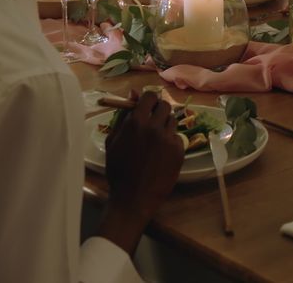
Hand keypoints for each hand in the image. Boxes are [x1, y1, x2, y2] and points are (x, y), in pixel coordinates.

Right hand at [104, 89, 183, 220]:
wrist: (134, 197)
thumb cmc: (118, 169)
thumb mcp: (113, 140)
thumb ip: (123, 116)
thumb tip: (133, 94)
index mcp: (136, 122)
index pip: (150, 96)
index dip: (149, 99)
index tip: (147, 106)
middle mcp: (155, 127)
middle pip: (165, 106)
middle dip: (159, 110)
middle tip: (153, 121)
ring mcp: (169, 139)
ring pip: (172, 121)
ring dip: (165, 125)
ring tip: (156, 139)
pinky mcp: (179, 151)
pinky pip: (176, 138)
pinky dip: (170, 141)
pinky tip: (161, 154)